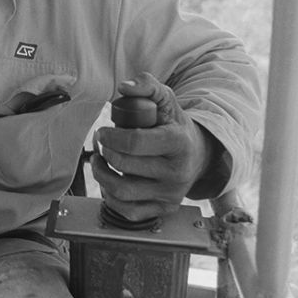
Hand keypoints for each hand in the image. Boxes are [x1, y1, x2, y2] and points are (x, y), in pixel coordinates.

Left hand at [90, 72, 213, 220]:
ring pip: (122, 192)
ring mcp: (171, 194)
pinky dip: (111, 198)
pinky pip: (128, 212)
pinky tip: (110, 181)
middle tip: (101, 142)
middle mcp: (177, 172)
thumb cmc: (174, 124)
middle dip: (105, 151)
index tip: (102, 132)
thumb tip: (124, 88)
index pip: (134, 142)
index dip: (110, 137)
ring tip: (100, 160)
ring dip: (101, 175)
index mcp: (178, 143)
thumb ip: (146, 85)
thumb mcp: (165, 99)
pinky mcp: (164, 209)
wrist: (198, 154)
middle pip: (125, 166)